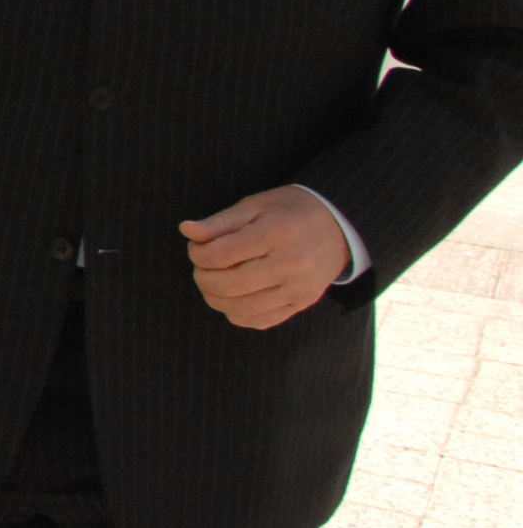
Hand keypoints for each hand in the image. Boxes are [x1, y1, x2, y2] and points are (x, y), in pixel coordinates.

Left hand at [182, 186, 351, 329]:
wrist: (340, 227)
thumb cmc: (291, 211)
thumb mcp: (256, 206)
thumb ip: (221, 222)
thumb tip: (187, 230)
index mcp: (277, 233)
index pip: (221, 254)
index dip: (198, 253)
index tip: (197, 247)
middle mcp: (291, 264)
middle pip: (228, 284)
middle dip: (203, 277)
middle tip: (202, 266)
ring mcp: (298, 288)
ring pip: (240, 308)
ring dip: (215, 298)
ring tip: (213, 281)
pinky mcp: (302, 303)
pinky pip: (259, 320)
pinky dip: (236, 314)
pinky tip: (232, 297)